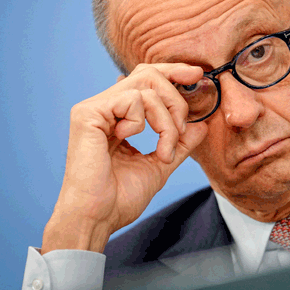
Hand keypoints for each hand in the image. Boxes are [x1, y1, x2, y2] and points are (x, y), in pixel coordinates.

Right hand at [41, 64, 207, 253]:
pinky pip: (132, 99)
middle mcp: (104, 107)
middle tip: (178, 131)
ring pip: (147, 89)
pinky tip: (133, 141)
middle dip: (176, 99)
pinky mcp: (88, 114)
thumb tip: (201, 125)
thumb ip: (180, 143)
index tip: (196, 74)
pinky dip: (144, 122)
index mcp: (117, 116)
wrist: (98, 217)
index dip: (172, 71)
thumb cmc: (120, 198)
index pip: (145, 78)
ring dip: (165, 121)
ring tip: (163, 150)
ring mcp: (94, 108)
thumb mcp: (160, 165)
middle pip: (149, 75)